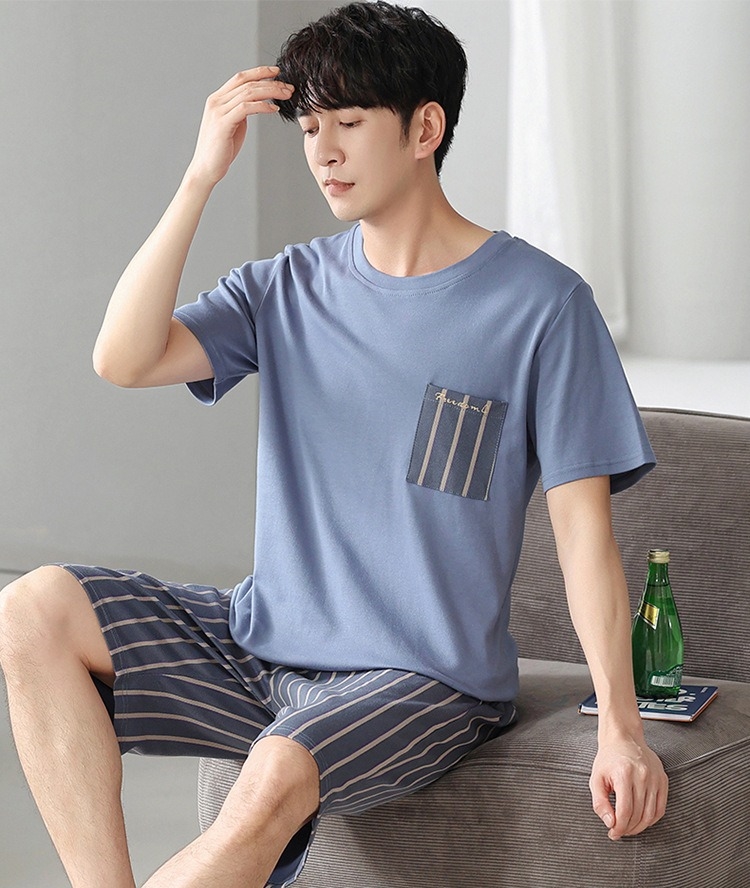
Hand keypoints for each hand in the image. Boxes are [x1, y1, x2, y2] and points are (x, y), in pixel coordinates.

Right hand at [187, 67, 293, 186]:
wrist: (206, 168)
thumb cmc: (221, 149)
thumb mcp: (233, 124)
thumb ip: (241, 111)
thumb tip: (258, 103)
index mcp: (218, 99)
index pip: (240, 78)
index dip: (259, 72)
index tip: (277, 72)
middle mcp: (216, 101)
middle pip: (247, 83)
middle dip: (270, 82)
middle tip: (289, 87)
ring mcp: (218, 111)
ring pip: (248, 93)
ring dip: (270, 92)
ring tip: (286, 95)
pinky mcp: (223, 124)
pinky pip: (246, 108)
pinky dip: (262, 106)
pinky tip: (274, 109)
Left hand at [589, 731, 667, 839]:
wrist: (623, 740)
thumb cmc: (608, 760)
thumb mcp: (596, 779)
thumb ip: (599, 802)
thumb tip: (610, 823)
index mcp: (624, 773)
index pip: (625, 810)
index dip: (619, 827)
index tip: (613, 833)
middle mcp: (642, 775)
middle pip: (638, 814)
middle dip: (628, 829)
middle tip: (619, 832)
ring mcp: (655, 777)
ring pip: (651, 814)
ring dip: (640, 827)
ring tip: (629, 828)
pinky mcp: (663, 780)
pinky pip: (660, 808)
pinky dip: (651, 819)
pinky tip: (641, 820)